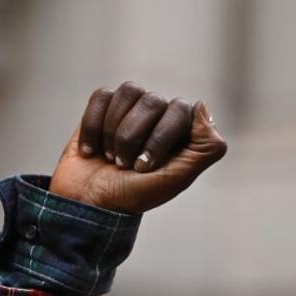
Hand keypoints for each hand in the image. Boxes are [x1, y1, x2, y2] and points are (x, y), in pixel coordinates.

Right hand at [50, 81, 227, 213]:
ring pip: (129, 92)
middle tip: (125, 165)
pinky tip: (92, 150)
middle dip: (133, 137)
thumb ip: (206, 147)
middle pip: (153, 100)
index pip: (181, 109)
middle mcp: (161, 115)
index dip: (160, 137)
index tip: (144, 168)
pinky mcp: (103, 107)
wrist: (90, 203)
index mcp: (183, 131)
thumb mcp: (178, 179)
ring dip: (113, 131)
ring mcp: (132, 109)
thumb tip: (202, 105)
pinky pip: (102, 96)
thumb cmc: (136, 194)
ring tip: (111, 158)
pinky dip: (93, 126)